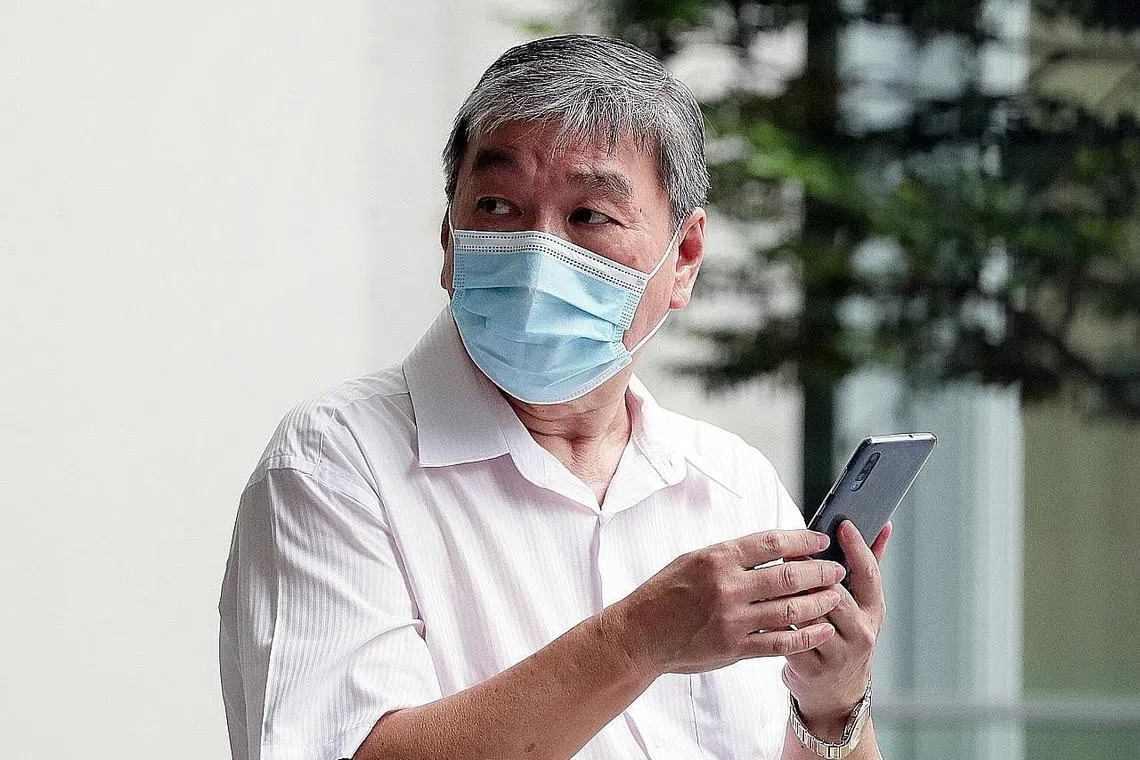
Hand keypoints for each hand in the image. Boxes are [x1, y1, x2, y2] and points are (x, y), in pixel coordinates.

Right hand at [600, 529, 847, 678]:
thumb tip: (773, 547)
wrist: (640, 634)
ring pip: (790, 610)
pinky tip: (823, 629)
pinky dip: (806, 635)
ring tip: (836, 596)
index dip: (802, 541)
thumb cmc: (665, 593)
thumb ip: (732, 556)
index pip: (771, 543)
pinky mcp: (734, 648)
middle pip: (788, 577)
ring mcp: (732, 620)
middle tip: (837, 570)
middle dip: (820, 572)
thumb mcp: (694, 560)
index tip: (821, 541)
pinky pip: (780, 642)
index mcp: (717, 559)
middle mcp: (727, 588)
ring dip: (820, 602)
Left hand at [782, 520, 890, 738]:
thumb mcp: (862, 604)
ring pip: (810, 615)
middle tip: (790, 549)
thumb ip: (867, 565)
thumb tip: (884, 526)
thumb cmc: (846, 635)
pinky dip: (775, 618)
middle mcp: (860, 632)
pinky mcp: (811, 667)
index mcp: (873, 610)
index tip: (843, 525)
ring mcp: (837, 653)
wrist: (837, 693)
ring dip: (789, 594)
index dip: (857, 548)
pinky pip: (788, 637)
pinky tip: (762, 604)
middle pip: (835, 593)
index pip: (869, 573)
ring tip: (772, 574)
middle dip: (811, 571)